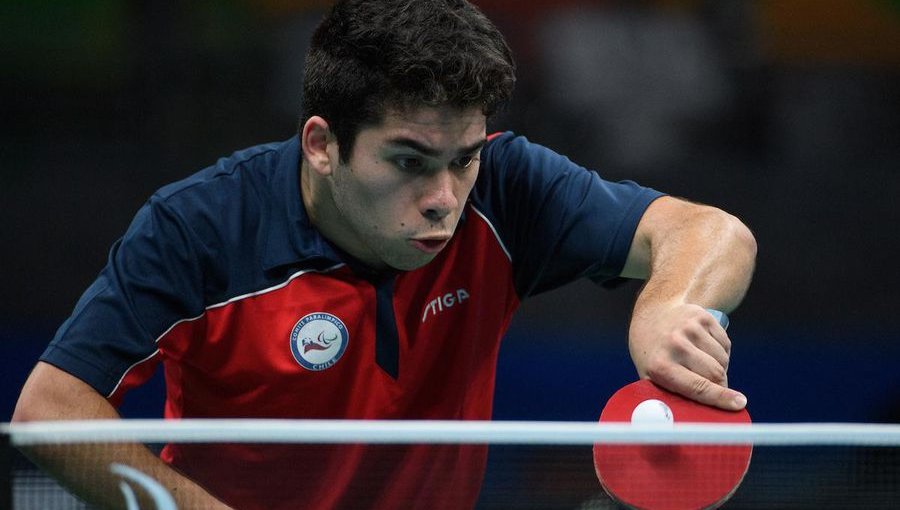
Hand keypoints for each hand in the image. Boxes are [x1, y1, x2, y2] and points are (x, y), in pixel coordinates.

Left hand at [628, 303, 746, 410]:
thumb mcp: (653, 378)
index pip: (697, 387)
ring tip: (700, 363)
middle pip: (715, 374)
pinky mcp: (702, 317)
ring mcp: (689, 328)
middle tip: (715, 388)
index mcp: (660, 366)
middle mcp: (674, 344)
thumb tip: (700, 421)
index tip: (739, 404)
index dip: (720, 397)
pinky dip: (721, 351)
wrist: (652, 317)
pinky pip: (725, 344)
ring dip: (720, 367)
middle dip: (721, 386)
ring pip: (723, 360)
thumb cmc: (655, 357)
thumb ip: (673, 398)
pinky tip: (703, 348)